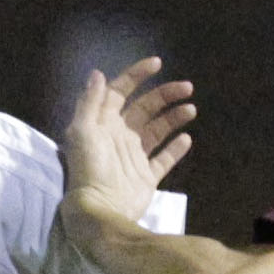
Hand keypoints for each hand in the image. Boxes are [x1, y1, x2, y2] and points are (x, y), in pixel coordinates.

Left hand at [62, 58, 193, 224]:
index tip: (157, 64)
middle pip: (145, 108)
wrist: (99, 209)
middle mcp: (119, 136)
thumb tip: (98, 73)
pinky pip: (164, 159)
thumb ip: (90, 102)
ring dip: (174, 117)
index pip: (120, 92)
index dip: (136, 76)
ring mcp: (134, 157)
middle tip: (187, 87)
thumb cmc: (89, 168)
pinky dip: (175, 148)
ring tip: (191, 109)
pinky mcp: (147, 177)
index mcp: (103, 123)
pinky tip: (186, 138)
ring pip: (158, 130)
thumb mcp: (82, 131)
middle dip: (165, 94)